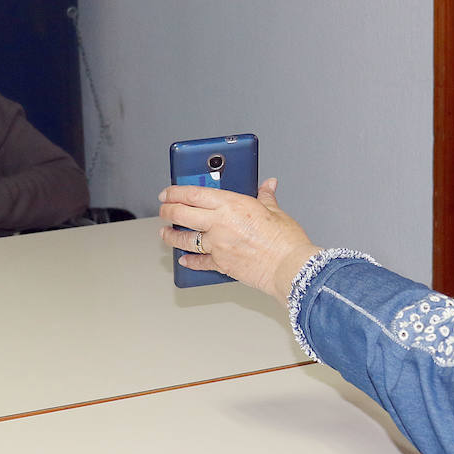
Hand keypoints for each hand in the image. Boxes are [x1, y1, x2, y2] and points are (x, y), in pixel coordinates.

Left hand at [158, 178, 319, 299]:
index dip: (175, 192)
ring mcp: (218, 245)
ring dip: (172, 236)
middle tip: (163, 210)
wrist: (290, 268)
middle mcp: (219, 224)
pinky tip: (184, 259)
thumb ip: (266, 197)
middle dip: (167, 211)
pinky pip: (200, 262)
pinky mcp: (221, 264)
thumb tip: (268, 185)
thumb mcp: (275, 211)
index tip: (167, 192)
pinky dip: (190, 261)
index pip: (193, 194)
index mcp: (231, 204)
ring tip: (166, 234)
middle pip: (181, 214)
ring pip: (185, 239)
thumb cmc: (286, 240)